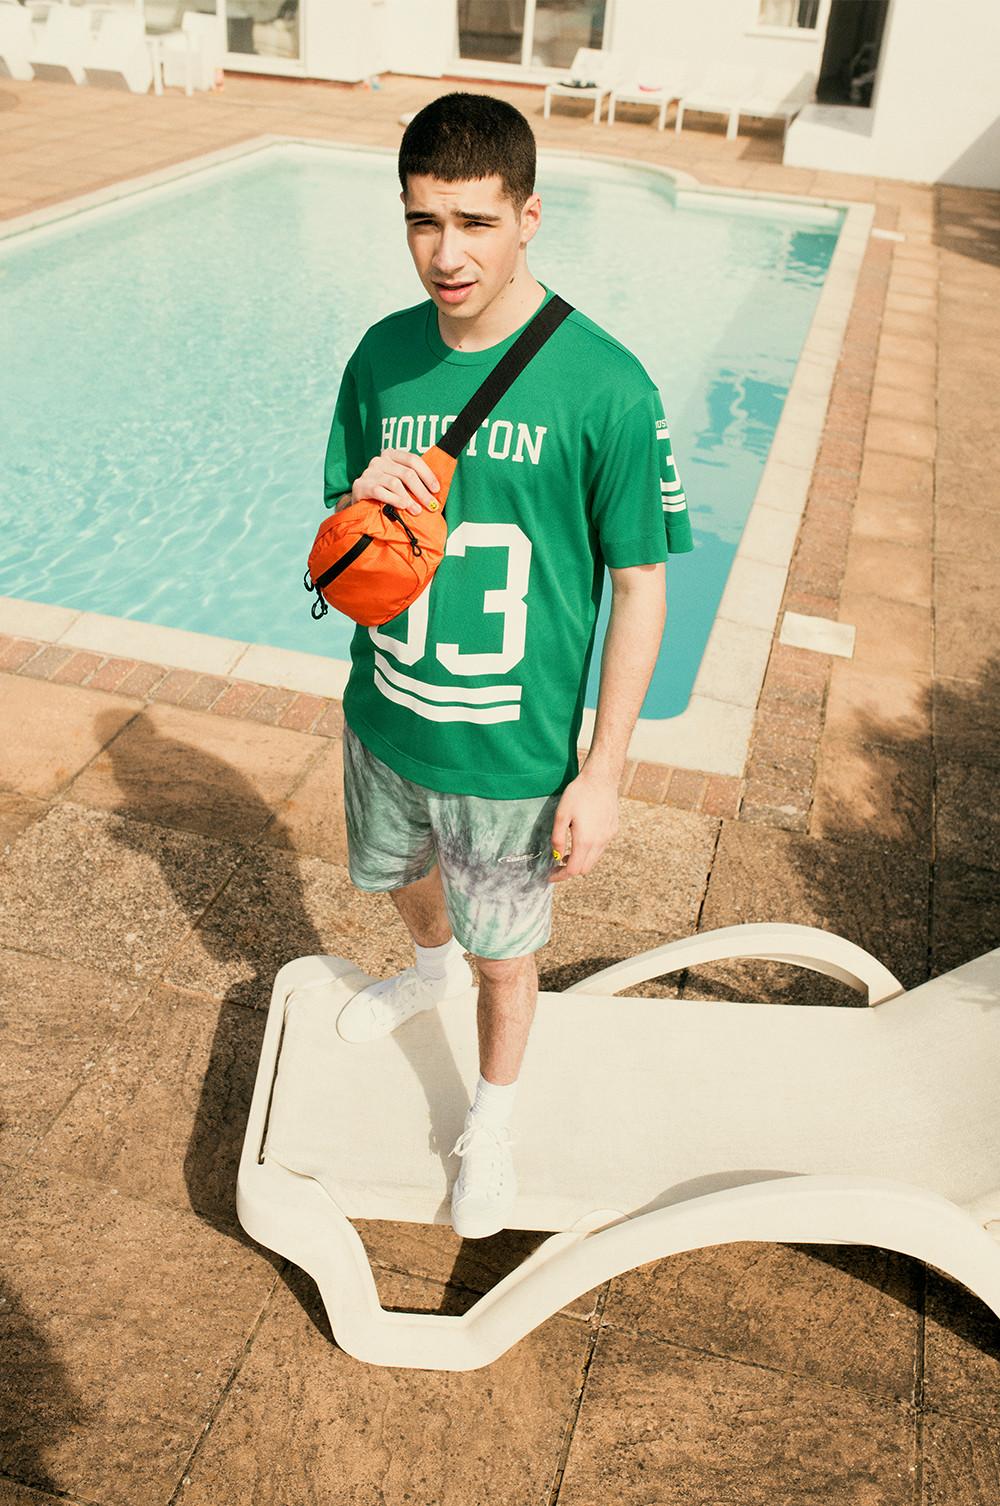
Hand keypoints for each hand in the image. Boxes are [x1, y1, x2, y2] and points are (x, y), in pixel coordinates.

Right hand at [352, 449, 440, 515]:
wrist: (360, 504)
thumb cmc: (385, 493)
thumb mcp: (400, 482)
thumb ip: (414, 481)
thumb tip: (436, 491)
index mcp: (391, 454)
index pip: (413, 460)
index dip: (427, 475)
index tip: (436, 489)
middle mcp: (379, 460)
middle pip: (407, 473)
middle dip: (421, 491)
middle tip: (431, 505)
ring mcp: (369, 472)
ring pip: (395, 483)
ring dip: (409, 499)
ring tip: (417, 510)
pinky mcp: (361, 485)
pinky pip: (381, 492)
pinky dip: (394, 500)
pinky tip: (402, 507)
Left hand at [548, 767, 619, 882]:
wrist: (601, 778)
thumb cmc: (578, 794)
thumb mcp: (561, 815)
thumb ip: (557, 838)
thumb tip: (556, 855)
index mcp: (585, 840)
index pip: (573, 870)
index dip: (560, 876)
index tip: (550, 875)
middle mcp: (599, 842)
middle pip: (585, 869)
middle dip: (570, 870)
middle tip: (557, 864)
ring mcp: (608, 837)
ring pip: (594, 860)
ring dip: (581, 860)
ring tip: (568, 852)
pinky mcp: (613, 830)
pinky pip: (601, 848)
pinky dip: (590, 851)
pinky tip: (582, 839)